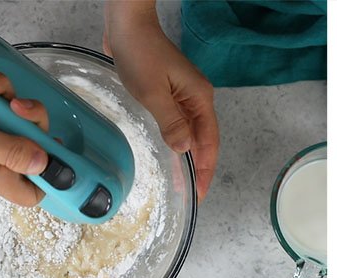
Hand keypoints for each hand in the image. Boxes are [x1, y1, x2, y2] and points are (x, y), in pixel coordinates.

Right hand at [0, 63, 50, 206]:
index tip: (56, 145)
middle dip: (29, 114)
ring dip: (3, 90)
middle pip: (38, 140)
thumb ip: (10, 151)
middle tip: (14, 104)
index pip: (43, 186)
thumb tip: (45, 164)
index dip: (56, 169)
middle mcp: (0, 158)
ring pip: (18, 111)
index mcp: (1, 177)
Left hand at [105, 7, 218, 199]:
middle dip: (198, 169)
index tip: (200, 193)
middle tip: (188, 194)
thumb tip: (184, 150)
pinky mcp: (169, 93)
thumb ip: (171, 122)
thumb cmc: (141, 53)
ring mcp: (184, 96)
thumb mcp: (153, 92)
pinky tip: (169, 153)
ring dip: (187, 157)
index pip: (209, 142)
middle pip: (203, 141)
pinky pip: (178, 124)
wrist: (127, 24)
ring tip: (179, 181)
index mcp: (199, 99)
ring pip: (190, 134)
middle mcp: (197, 99)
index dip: (206, 170)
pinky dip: (176, 141)